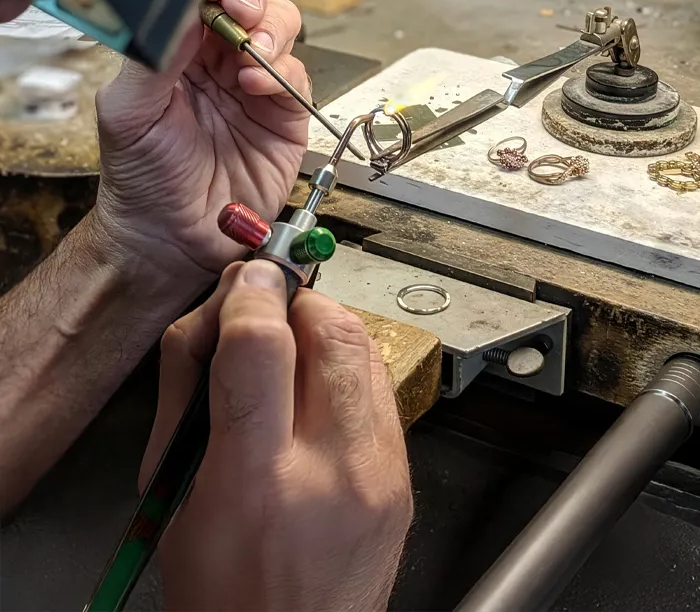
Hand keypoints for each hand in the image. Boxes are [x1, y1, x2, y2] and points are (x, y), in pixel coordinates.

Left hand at [95, 0, 308, 300]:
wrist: (172, 239)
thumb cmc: (142, 178)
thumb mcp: (128, 111)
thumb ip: (154, 56)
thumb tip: (182, 7)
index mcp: (178, 48)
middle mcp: (219, 59)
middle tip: (239, 8)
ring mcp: (255, 84)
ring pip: (282, 26)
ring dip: (272, 28)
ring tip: (252, 52)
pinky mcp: (285, 114)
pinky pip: (298, 75)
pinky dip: (283, 72)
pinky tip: (256, 86)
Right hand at [141, 261, 412, 611]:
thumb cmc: (224, 596)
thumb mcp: (177, 499)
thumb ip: (197, 396)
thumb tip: (228, 314)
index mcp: (255, 484)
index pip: (259, 345)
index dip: (249, 296)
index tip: (242, 284)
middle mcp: (332, 474)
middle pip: (332, 329)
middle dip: (296, 300)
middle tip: (267, 307)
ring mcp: (381, 476)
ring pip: (366, 348)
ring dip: (325, 327)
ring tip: (290, 345)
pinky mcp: (403, 480)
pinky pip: (380, 388)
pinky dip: (348, 366)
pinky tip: (318, 387)